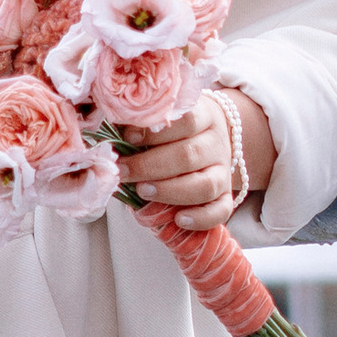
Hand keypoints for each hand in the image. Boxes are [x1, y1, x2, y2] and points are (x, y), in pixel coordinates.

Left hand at [122, 92, 274, 234]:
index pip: (186, 120)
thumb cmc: (175, 132)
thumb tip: (111, 139)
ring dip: (171, 191)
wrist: (210, 138)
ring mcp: (224, 172)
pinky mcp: (226, 196)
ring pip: (206, 184)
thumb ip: (142, 128)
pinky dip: (201, 218)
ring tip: (143, 192)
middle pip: (189, 155)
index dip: (155, 130)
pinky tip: (179, 220)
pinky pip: (221, 210)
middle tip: (124, 172)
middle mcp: (216, 144)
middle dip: (151, 166)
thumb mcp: (164, 120)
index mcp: (203, 117)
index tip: (128, 137)